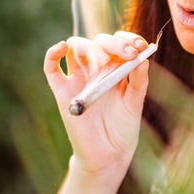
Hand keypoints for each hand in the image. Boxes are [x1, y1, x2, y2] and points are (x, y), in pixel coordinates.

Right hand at [43, 31, 150, 185]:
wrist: (108, 154)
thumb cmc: (123, 127)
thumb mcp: (135, 102)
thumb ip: (138, 81)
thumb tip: (143, 58)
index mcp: (116, 68)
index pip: (119, 42)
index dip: (128, 39)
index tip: (140, 46)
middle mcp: (97, 69)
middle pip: (99, 42)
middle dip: (114, 44)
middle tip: (128, 54)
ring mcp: (79, 78)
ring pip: (76, 48)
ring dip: (90, 46)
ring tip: (105, 60)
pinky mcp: (62, 91)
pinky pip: (51, 67)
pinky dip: (53, 54)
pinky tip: (62, 48)